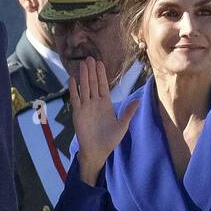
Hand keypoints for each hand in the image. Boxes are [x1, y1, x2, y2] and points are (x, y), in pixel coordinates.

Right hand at [71, 57, 138, 184]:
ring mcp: (86, 107)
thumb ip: (128, 112)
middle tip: (90, 58)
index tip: (100, 63)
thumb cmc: (110, 140)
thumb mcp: (122, 125)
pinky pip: (75, 99)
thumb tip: (138, 100)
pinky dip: (73, 89)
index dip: (101, 74)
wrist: (97, 151)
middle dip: (92, 71)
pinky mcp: (78, 113)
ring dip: (83, 76)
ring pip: (84, 88)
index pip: (103, 86)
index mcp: (106, 104)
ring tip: (82, 64)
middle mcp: (95, 103)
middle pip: (93, 83)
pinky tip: (72, 79)